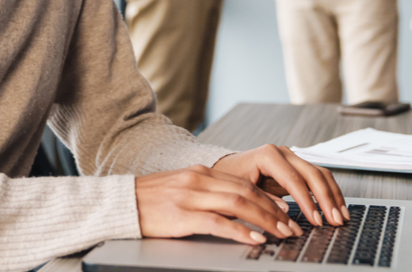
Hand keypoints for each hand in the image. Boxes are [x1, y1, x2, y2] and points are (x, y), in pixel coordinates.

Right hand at [135, 164, 299, 244]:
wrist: (120, 204)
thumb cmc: (150, 201)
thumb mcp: (181, 188)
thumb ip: (206, 192)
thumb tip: (234, 206)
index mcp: (200, 173)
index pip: (243, 183)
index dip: (268, 197)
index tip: (285, 211)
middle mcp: (199, 180)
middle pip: (246, 192)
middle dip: (273, 211)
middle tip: (291, 226)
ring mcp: (191, 197)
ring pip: (238, 205)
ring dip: (265, 220)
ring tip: (281, 233)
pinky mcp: (182, 216)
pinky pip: (218, 223)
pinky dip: (240, 231)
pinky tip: (254, 239)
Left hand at [212, 144, 348, 227]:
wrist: (227, 168)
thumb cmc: (231, 177)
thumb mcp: (241, 189)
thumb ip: (263, 199)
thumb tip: (286, 212)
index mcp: (268, 155)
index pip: (294, 179)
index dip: (307, 201)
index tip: (316, 219)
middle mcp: (284, 153)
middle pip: (313, 174)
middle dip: (326, 199)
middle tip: (334, 220)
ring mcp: (292, 158)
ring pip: (321, 174)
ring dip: (333, 196)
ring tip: (340, 217)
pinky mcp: (297, 167)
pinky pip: (319, 177)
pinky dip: (329, 193)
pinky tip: (336, 208)